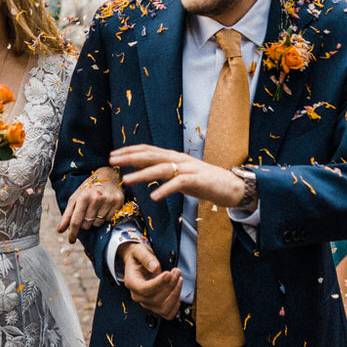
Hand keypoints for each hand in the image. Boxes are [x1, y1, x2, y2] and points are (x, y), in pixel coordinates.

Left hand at [57, 167, 124, 242]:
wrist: (108, 175)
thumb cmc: (89, 188)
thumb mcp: (76, 197)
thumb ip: (67, 214)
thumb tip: (60, 230)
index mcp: (83, 196)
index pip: (76, 220)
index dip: (72, 232)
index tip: (71, 241)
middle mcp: (97, 198)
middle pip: (87, 224)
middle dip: (85, 223)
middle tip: (87, 212)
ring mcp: (109, 200)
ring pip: (98, 224)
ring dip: (95, 220)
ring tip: (96, 209)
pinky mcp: (119, 202)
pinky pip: (109, 220)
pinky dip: (105, 217)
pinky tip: (105, 208)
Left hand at [111, 144, 246, 209]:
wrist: (234, 187)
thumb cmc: (206, 183)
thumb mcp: (182, 176)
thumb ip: (166, 173)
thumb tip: (147, 173)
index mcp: (175, 157)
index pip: (149, 150)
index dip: (130, 151)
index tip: (114, 155)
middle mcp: (180, 159)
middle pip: (151, 155)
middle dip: (130, 157)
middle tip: (112, 160)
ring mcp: (190, 168)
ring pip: (162, 168)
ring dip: (143, 174)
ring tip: (127, 180)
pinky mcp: (199, 180)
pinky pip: (179, 183)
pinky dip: (165, 189)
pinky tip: (154, 196)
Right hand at [117, 240, 182, 319]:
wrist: (138, 261)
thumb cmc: (138, 256)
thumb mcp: (139, 250)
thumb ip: (146, 258)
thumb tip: (155, 268)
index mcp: (131, 282)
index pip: (143, 289)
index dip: (158, 284)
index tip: (168, 274)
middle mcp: (137, 295)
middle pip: (154, 300)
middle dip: (170, 286)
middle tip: (176, 271)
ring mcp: (146, 302)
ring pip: (162, 309)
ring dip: (175, 295)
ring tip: (179, 279)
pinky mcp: (155, 305)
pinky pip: (167, 313)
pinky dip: (175, 305)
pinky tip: (177, 290)